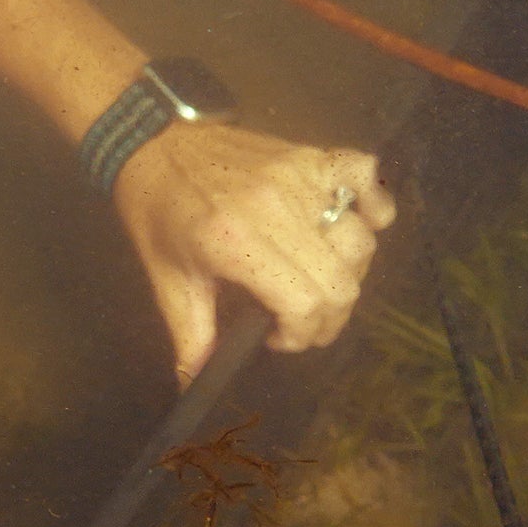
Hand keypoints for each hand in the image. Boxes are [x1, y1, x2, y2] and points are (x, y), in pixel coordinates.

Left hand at [110, 122, 397, 380]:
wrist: (153, 143)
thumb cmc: (157, 213)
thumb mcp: (168, 279)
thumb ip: (191, 334)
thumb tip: (195, 383)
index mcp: (237, 242)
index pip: (306, 303)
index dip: (302, 334)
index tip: (277, 336)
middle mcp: (276, 209)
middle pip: (341, 281)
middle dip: (328, 317)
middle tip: (299, 320)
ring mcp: (299, 177)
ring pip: (359, 240)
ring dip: (348, 273)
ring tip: (316, 280)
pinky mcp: (309, 155)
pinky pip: (365, 176)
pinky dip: (374, 203)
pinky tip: (360, 224)